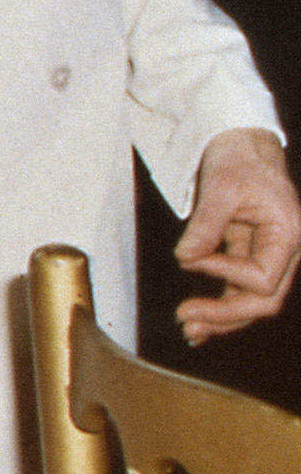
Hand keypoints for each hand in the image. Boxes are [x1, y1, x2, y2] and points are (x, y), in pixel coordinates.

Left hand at [175, 128, 300, 341]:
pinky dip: (220, 304)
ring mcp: (269, 256)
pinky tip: (199, 320)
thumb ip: (206, 224)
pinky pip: (239, 288)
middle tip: (185, 319)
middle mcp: (286, 251)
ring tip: (189, 330)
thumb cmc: (239, 159)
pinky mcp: (250, 255)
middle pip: (264, 299)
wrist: (243, 143)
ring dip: (222, 318)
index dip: (225, 273)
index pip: (263, 276)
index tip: (189, 256)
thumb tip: (186, 258)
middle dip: (225, 314)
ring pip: (253, 300)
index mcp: (288, 235)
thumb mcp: (221, 186)